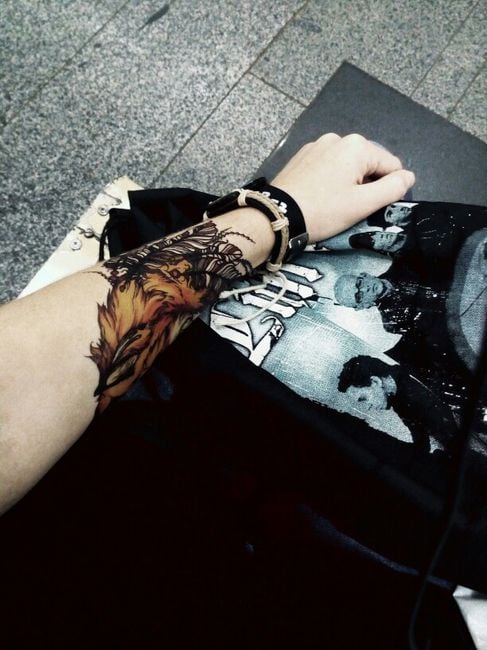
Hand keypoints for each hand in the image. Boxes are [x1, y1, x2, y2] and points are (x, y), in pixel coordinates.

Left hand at [271, 133, 414, 242]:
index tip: (369, 208)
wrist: (277, 216)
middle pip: (368, 163)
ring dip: (348, 182)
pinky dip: (330, 179)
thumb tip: (409, 176)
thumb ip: (393, 189)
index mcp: (357, 146)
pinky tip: (320, 195)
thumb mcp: (363, 204)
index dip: (387, 189)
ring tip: (333, 203)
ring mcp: (317, 145)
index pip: (391, 166)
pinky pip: (328, 166)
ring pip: (347, 165)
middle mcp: (338, 138)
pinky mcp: (302, 156)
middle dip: (365, 184)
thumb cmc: (323, 211)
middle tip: (349, 208)